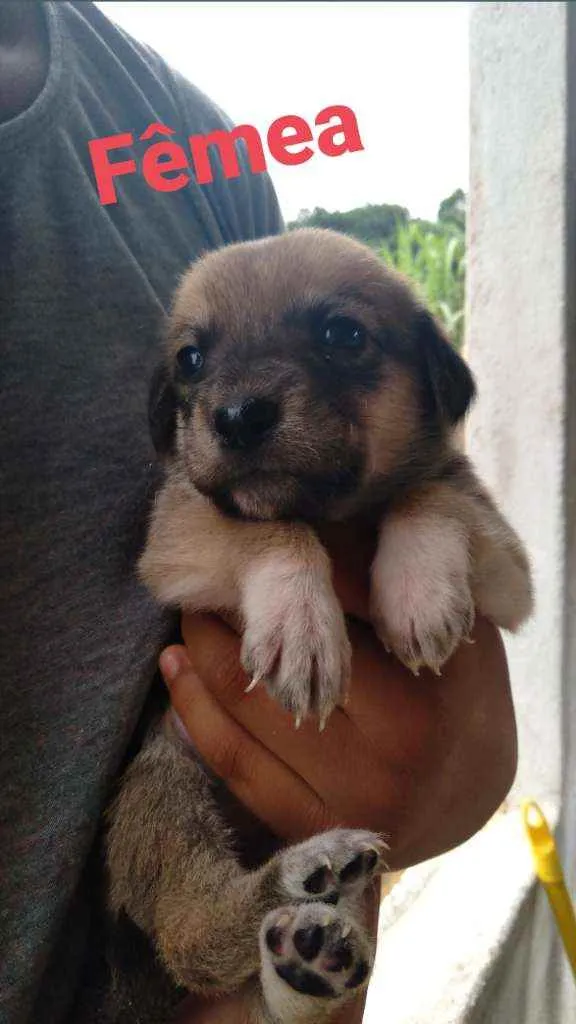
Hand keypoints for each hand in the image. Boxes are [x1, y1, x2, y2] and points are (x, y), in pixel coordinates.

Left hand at [160, 521, 515, 867]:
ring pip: (247, 703)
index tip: (276, 524)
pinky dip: (193, 705)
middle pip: (288, 650)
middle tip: (221, 567)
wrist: (464, 798)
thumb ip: (414, 579)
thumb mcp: (461, 630)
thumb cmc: (460, 696)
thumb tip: (331, 519)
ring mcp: (348, 793)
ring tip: (194, 610)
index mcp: (436, 683)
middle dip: (245, 599)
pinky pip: (230, 759)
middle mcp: (395, 745)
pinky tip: (178, 664)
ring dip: (205, 645)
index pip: (349, 595)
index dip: (304, 553)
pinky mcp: (305, 825)